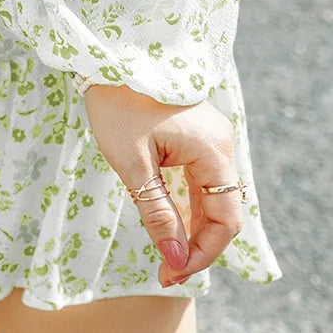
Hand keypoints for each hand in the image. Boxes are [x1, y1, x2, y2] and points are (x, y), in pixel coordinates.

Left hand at [83, 84, 244, 288]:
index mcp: (212, 150)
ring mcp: (209, 139)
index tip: (171, 273)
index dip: (203, 253)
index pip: (225, 219)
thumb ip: (157, 212)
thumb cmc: (117, 105)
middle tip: (165, 272)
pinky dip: (186, 206)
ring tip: (165, 254)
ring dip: (192, 228)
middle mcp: (219, 145)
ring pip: (211, 198)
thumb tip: (176, 259)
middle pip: (222, 211)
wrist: (107, 59)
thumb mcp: (133, 164)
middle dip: (197, 245)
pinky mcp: (194, 137)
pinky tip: (167, 223)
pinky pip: (199, 181)